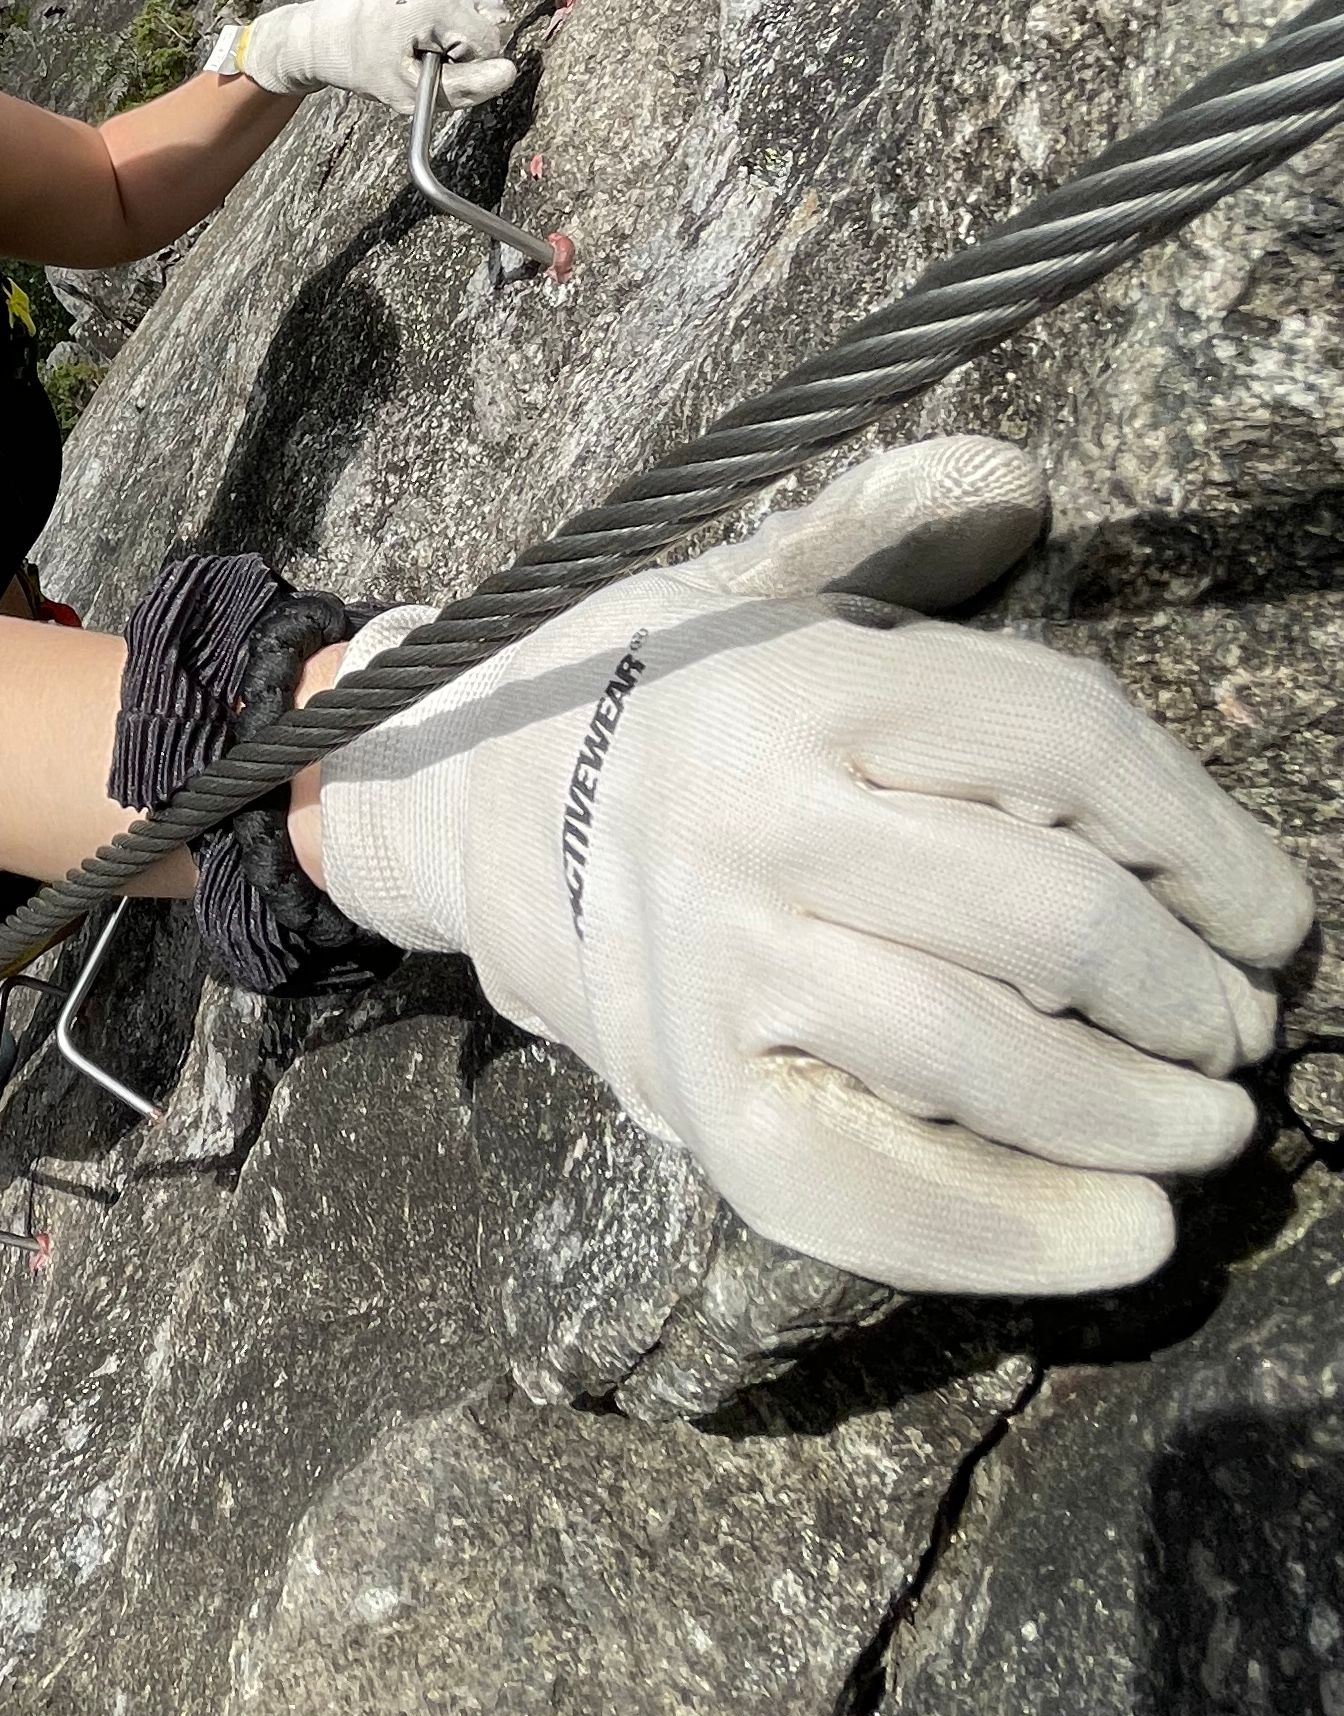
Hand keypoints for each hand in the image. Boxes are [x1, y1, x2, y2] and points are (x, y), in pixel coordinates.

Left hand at [220, 0, 516, 111]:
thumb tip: (508, 73)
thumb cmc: (363, 65)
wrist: (325, 32)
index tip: (432, 64)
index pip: (491, 41)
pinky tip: (437, 6)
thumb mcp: (408, 91)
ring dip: (471, 15)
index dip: (468, 64)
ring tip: (430, 28)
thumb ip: (464, 88)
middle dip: (473, 37)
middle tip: (431, 47)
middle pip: (496, 12)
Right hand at [298, 440, 1313, 1293]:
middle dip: (1190, 996)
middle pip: (1055, 922)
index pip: (1071, 754)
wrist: (453, 801)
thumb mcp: (753, 580)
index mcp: (800, 682)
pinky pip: (875, 1194)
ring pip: (986, 1061)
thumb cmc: (652, 691)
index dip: (1210, 844)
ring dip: (1140, 1117)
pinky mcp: (688, 1099)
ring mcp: (717, 969)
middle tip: (1235, 1032)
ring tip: (1201, 1126)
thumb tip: (1012, 480)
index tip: (1272, 916)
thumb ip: (892, 529)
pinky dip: (1016, 1234)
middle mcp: (758, 822)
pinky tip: (1121, 1235)